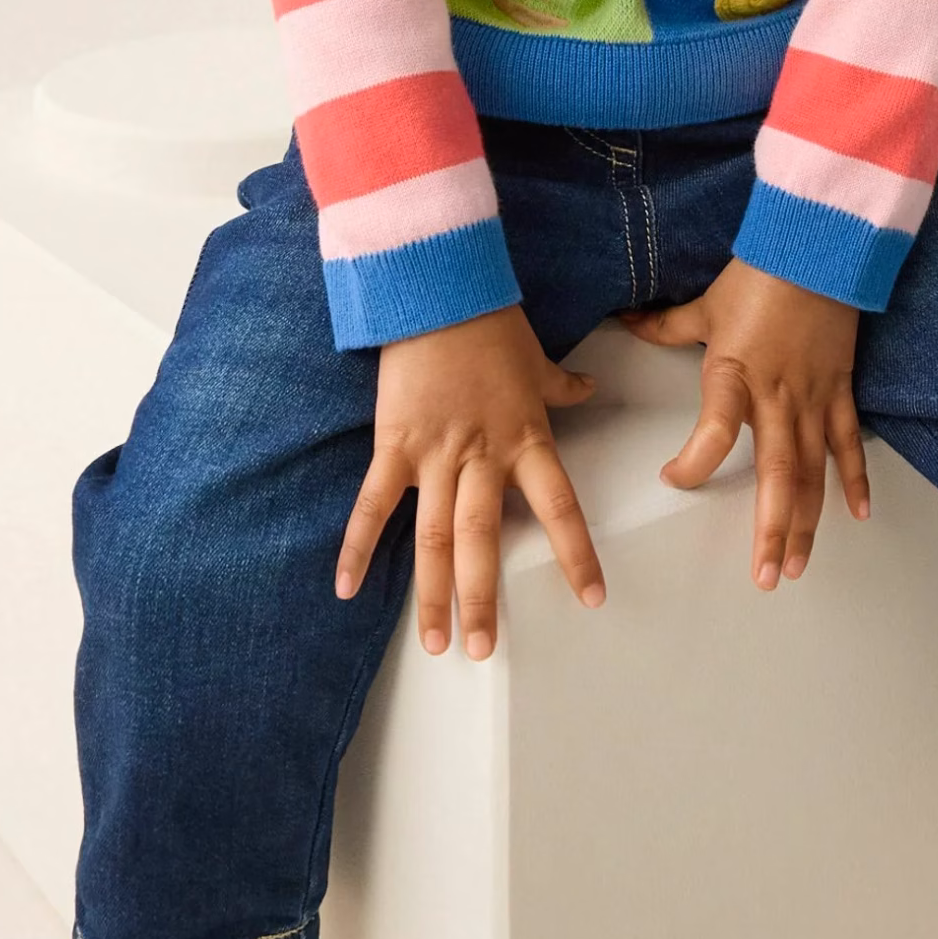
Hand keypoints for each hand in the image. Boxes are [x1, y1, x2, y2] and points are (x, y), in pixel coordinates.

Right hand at [336, 304, 605, 659]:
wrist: (438, 288)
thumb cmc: (490, 323)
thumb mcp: (538, 360)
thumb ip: (562, 387)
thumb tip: (590, 389)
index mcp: (526, 439)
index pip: (560, 507)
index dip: (576, 555)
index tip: (592, 599)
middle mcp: (482, 456)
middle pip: (481, 539)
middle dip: (482, 598)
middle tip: (481, 650)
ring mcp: (435, 453)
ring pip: (431, 536)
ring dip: (431, 592)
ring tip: (434, 641)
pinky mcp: (393, 443)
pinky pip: (374, 504)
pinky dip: (357, 546)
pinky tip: (346, 587)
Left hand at [620, 259, 868, 589]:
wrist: (819, 247)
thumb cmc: (761, 273)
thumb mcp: (704, 304)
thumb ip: (666, 326)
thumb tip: (627, 322)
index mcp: (735, 374)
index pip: (715, 431)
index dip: (694, 462)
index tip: (672, 478)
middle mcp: (777, 395)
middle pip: (777, 472)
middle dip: (770, 528)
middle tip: (763, 575)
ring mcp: (814, 396)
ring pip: (813, 470)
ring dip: (807, 520)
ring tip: (796, 565)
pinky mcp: (840, 389)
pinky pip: (848, 442)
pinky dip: (854, 478)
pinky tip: (857, 515)